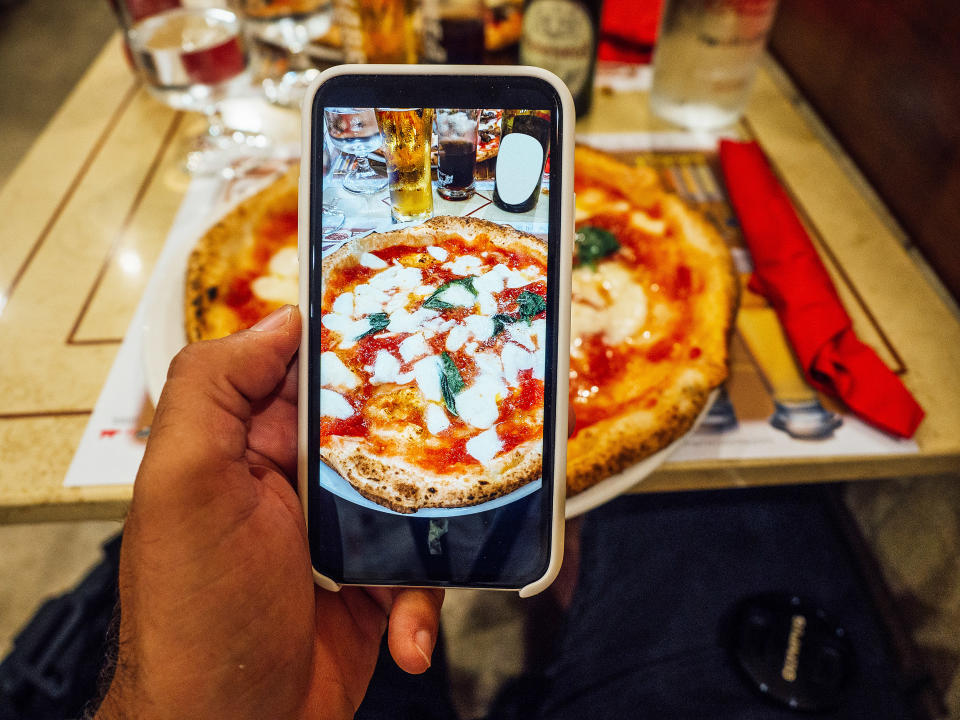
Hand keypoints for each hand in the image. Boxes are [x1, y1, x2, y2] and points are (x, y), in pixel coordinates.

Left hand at [95, 306, 442, 719]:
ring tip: (430, 560)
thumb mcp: (183, 486)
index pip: (312, 367)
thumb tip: (280, 319)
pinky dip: (425, 602)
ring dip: (438, 529)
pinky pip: (423, 570)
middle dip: (427, 433)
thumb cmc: (197, 617)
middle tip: (473, 433)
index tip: (422, 324)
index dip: (363, 341)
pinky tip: (409, 631)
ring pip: (417, 496)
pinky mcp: (373, 584)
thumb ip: (214, 390)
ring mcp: (340, 534)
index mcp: (252, 442)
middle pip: (382, 426)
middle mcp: (297, 479)